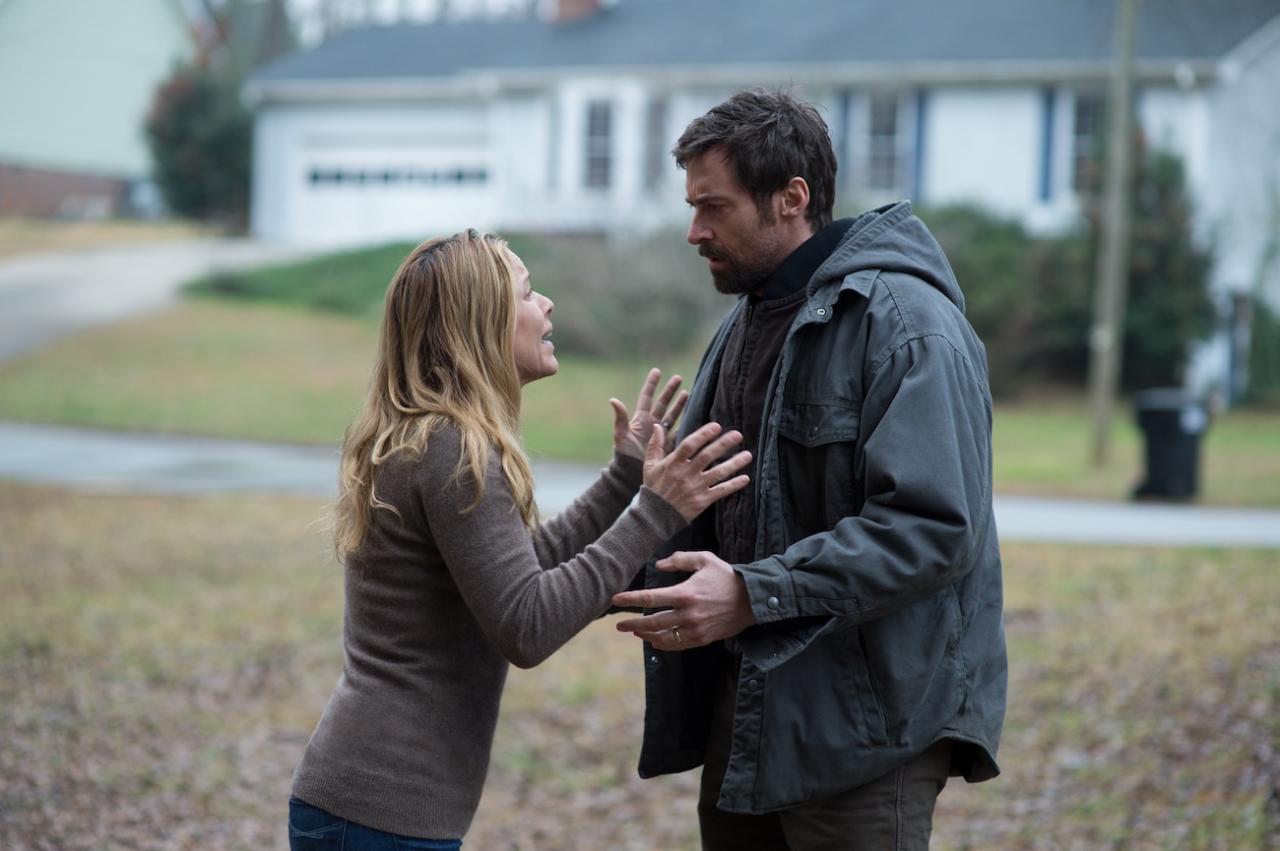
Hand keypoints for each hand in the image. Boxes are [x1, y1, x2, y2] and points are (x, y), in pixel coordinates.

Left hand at [610, 368, 688, 459]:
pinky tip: (694, 417)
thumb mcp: (622, 436)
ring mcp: (660, 434)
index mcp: (640, 420)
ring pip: (672, 415)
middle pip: (662, 403)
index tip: (657, 371)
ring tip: (687, 393)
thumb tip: (613, 400)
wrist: (632, 474)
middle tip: (678, 378)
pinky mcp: (668, 444)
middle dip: (670, 391)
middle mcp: (651, 424)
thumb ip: (620, 418)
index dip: (651, 385)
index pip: (647, 398)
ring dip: (679, 404)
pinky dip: (686, 424)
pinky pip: (678, 430)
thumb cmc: (624, 455)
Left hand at [612, 551, 756, 649]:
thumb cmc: (726, 576)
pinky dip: (663, 644)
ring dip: (645, 635)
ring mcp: (695, 629)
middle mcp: (688, 614)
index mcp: (685, 593)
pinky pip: (677, 645)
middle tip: (618, 625)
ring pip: (663, 637)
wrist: (751, 600)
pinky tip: (654, 640)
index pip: (650, 598)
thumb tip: (659, 566)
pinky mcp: (702, 639)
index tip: (615, 600)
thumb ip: (679, 559)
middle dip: (632, 624)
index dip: (630, 599)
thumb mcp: (704, 559)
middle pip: (652, 622)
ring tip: (635, 632)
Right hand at [642, 421, 750, 521]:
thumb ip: (655, 445)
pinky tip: (745, 478)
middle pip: (707, 456)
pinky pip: (720, 491)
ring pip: (718, 473)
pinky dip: (733, 485)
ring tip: (748, 455)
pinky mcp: (702, 500)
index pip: (689, 445)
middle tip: (738, 435)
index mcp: (673, 463)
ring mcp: (695, 488)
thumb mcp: (650, 466)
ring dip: (734, 464)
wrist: (655, 516)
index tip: (716, 426)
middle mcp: (686, 474)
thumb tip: (658, 426)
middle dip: (723, 444)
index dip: (703, 435)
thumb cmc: (654, 488)